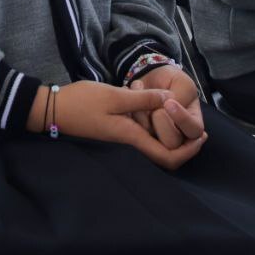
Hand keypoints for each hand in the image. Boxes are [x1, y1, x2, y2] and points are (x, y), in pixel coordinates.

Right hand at [28, 81, 203, 170]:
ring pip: (153, 141)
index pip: (168, 157)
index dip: (188, 152)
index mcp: (132, 138)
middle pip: (164, 153)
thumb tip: (169, 100)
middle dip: (184, 143)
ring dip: (168, 128)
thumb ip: (143, 100)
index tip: (202, 136)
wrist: (53, 109)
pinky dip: (153, 121)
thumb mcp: (114, 96)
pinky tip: (153, 101)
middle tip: (197, 125)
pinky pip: (142, 131)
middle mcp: (129, 142)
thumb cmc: (82, 102)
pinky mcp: (116, 130)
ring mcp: (122, 137)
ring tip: (177, 107)